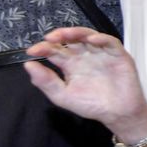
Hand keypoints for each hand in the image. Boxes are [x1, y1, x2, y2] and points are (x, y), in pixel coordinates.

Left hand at [24, 28, 146, 139]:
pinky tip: (92, 40)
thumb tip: (29, 65)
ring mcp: (101, 54)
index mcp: (70, 64)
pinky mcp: (118, 55)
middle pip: (71, 39)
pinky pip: (110, 42)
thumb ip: (46, 82)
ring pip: (88, 36)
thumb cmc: (92, 105)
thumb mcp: (63, 96)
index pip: (55, 50)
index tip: (32, 51)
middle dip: (60, 36)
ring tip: (66, 34)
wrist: (118, 114)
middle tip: (50, 38)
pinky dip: (102, 39)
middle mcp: (85, 56)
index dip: (43, 48)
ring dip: (77, 33)